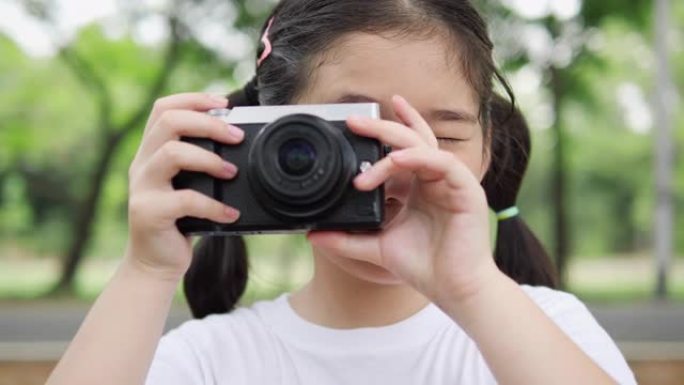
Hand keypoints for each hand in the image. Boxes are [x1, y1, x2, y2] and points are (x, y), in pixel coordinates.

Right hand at [126, 93, 243, 280]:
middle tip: (236, 137)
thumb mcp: (188, 185)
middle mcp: (142, 164)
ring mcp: (142, 188)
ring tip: (232, 172)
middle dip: (208, 124)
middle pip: (169, 122)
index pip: (164, 108)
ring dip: (210, 159)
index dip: (193, 99)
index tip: (224, 103)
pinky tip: (230, 214)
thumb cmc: (179, 221)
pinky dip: (213, 205)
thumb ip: (201, 162)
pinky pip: (185, 200)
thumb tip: (238, 141)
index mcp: (151, 152)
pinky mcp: (148, 213)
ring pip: (172, 154)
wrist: (155, 263)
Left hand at [307, 95, 499, 307]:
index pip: (406, 146)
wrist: (453, 290)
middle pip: (411, 139)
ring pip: (423, 147)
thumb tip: (314, 235)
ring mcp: (452, 182)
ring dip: (392, 148)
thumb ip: (348, 239)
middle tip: (353, 121)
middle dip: (381, 127)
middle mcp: (436, 179)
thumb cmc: (425, 267)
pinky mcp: (466, 190)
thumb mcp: (378, 247)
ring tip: (365, 167)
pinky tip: (396, 161)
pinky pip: (442, 163)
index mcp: (420, 186)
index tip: (357, 123)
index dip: (388, 129)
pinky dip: (418, 158)